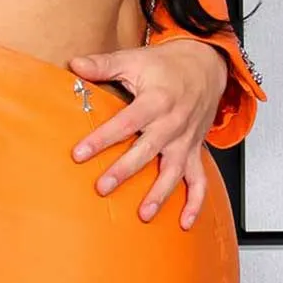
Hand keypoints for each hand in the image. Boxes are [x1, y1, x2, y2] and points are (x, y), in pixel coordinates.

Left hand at [69, 37, 229, 225]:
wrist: (207, 65)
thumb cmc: (167, 66)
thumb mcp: (134, 59)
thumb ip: (104, 65)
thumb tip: (74, 64)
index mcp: (156, 101)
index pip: (126, 122)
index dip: (102, 138)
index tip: (80, 154)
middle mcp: (173, 123)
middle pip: (148, 150)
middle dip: (125, 170)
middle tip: (103, 187)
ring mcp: (186, 140)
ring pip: (174, 171)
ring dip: (160, 194)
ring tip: (143, 215)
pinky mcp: (195, 151)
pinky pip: (199, 180)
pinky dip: (196, 202)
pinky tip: (185, 223)